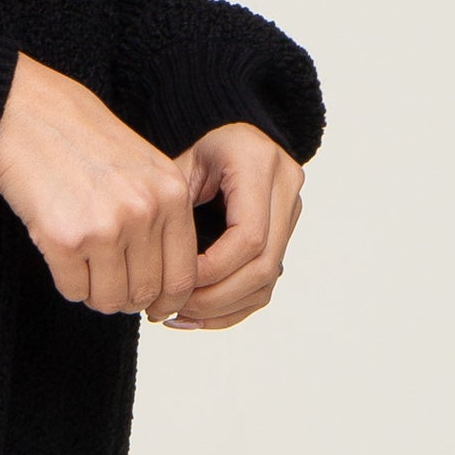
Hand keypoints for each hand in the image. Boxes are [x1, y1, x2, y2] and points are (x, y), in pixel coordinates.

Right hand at [0, 54, 200, 316]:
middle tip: (108, 286)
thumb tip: (165, 284)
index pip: (183, 276)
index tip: (152, 307)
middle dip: (126, 298)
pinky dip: (68, 284)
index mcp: (171, 192)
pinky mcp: (65, 239)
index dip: (166, 301)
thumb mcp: (141, 166)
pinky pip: (73, 290)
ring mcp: (106, 227)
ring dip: (95, 294)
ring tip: (83, 269)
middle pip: (145, 293)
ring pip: (110, 300)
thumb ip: (160, 215)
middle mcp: (145, 211)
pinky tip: (61, 256)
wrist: (26, 111)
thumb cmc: (79, 136)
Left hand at [150, 121, 305, 329]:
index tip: (175, 281)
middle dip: (217, 295)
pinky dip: (233, 306)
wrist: (232, 139)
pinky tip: (198, 315)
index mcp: (259, 164)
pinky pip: (267, 283)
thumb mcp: (180, 166)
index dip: (214, 268)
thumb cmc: (198, 151)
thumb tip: (162, 272)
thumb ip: (174, 210)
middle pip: (264, 264)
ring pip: (268, 280)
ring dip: (223, 306)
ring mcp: (293, 212)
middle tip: (174, 307)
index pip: (248, 236)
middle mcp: (286, 186)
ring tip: (180, 315)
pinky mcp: (288, 234)